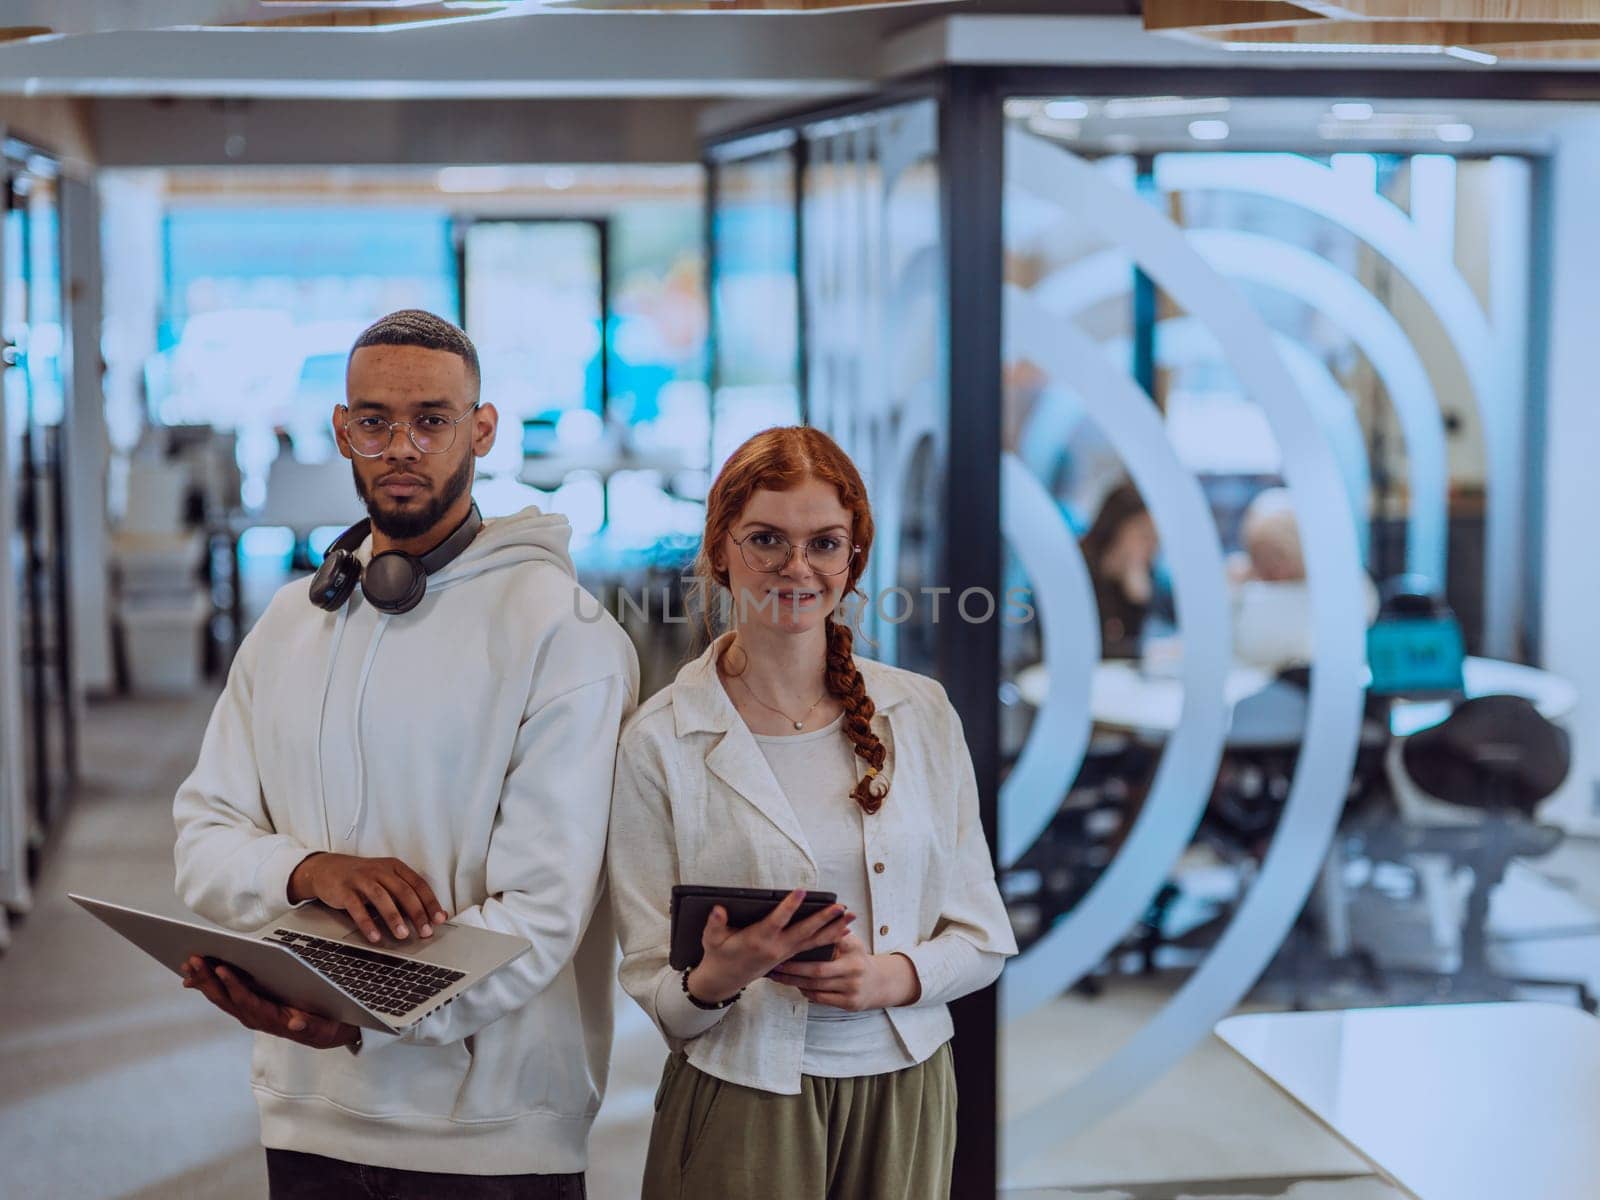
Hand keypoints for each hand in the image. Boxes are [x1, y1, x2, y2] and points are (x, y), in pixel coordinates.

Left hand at [181, 956, 358, 1050]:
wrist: (325, 1034)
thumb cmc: (324, 1026)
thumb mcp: (323, 1027)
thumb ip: (309, 1026)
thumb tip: (297, 1023)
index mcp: (270, 1019)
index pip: (247, 1001)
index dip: (234, 986)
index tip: (222, 969)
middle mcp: (255, 1018)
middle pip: (226, 999)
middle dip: (208, 979)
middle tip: (194, 960)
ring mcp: (249, 1013)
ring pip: (221, 998)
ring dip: (204, 981)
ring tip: (189, 964)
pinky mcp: (249, 1008)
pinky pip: (225, 997)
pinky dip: (210, 985)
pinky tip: (197, 977)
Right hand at [288, 852, 446, 943]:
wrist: (326, 869)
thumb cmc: (362, 878)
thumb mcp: (385, 879)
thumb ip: (404, 894)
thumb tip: (426, 917)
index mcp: (395, 867)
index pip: (418, 884)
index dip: (430, 902)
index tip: (439, 919)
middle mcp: (380, 870)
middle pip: (403, 891)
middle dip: (417, 913)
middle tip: (425, 931)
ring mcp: (361, 879)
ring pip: (382, 898)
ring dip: (394, 918)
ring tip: (403, 935)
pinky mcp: (344, 889)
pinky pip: (357, 907)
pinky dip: (367, 923)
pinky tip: (375, 936)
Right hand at [686, 888, 855, 1004]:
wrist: (725, 980)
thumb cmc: (719, 955)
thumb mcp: (711, 939)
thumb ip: (715, 923)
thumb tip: (718, 909)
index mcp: (758, 940)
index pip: (777, 921)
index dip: (789, 906)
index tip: (801, 892)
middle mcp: (776, 948)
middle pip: (804, 932)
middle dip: (823, 919)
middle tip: (840, 907)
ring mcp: (785, 953)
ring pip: (814, 940)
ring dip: (833, 928)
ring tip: (851, 916)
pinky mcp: (789, 956)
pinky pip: (813, 947)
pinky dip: (829, 939)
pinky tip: (843, 931)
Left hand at [767, 934, 921, 1011]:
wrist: (880, 983)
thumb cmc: (859, 958)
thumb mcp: (853, 942)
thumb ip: (836, 934)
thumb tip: (818, 919)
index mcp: (853, 952)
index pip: (825, 950)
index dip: (803, 949)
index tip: (784, 946)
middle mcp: (854, 972)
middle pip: (816, 972)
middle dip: (792, 969)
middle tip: (774, 965)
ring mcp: (852, 989)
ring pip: (816, 987)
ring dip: (794, 982)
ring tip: (778, 976)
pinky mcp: (849, 1004)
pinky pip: (821, 999)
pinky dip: (806, 992)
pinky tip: (795, 986)